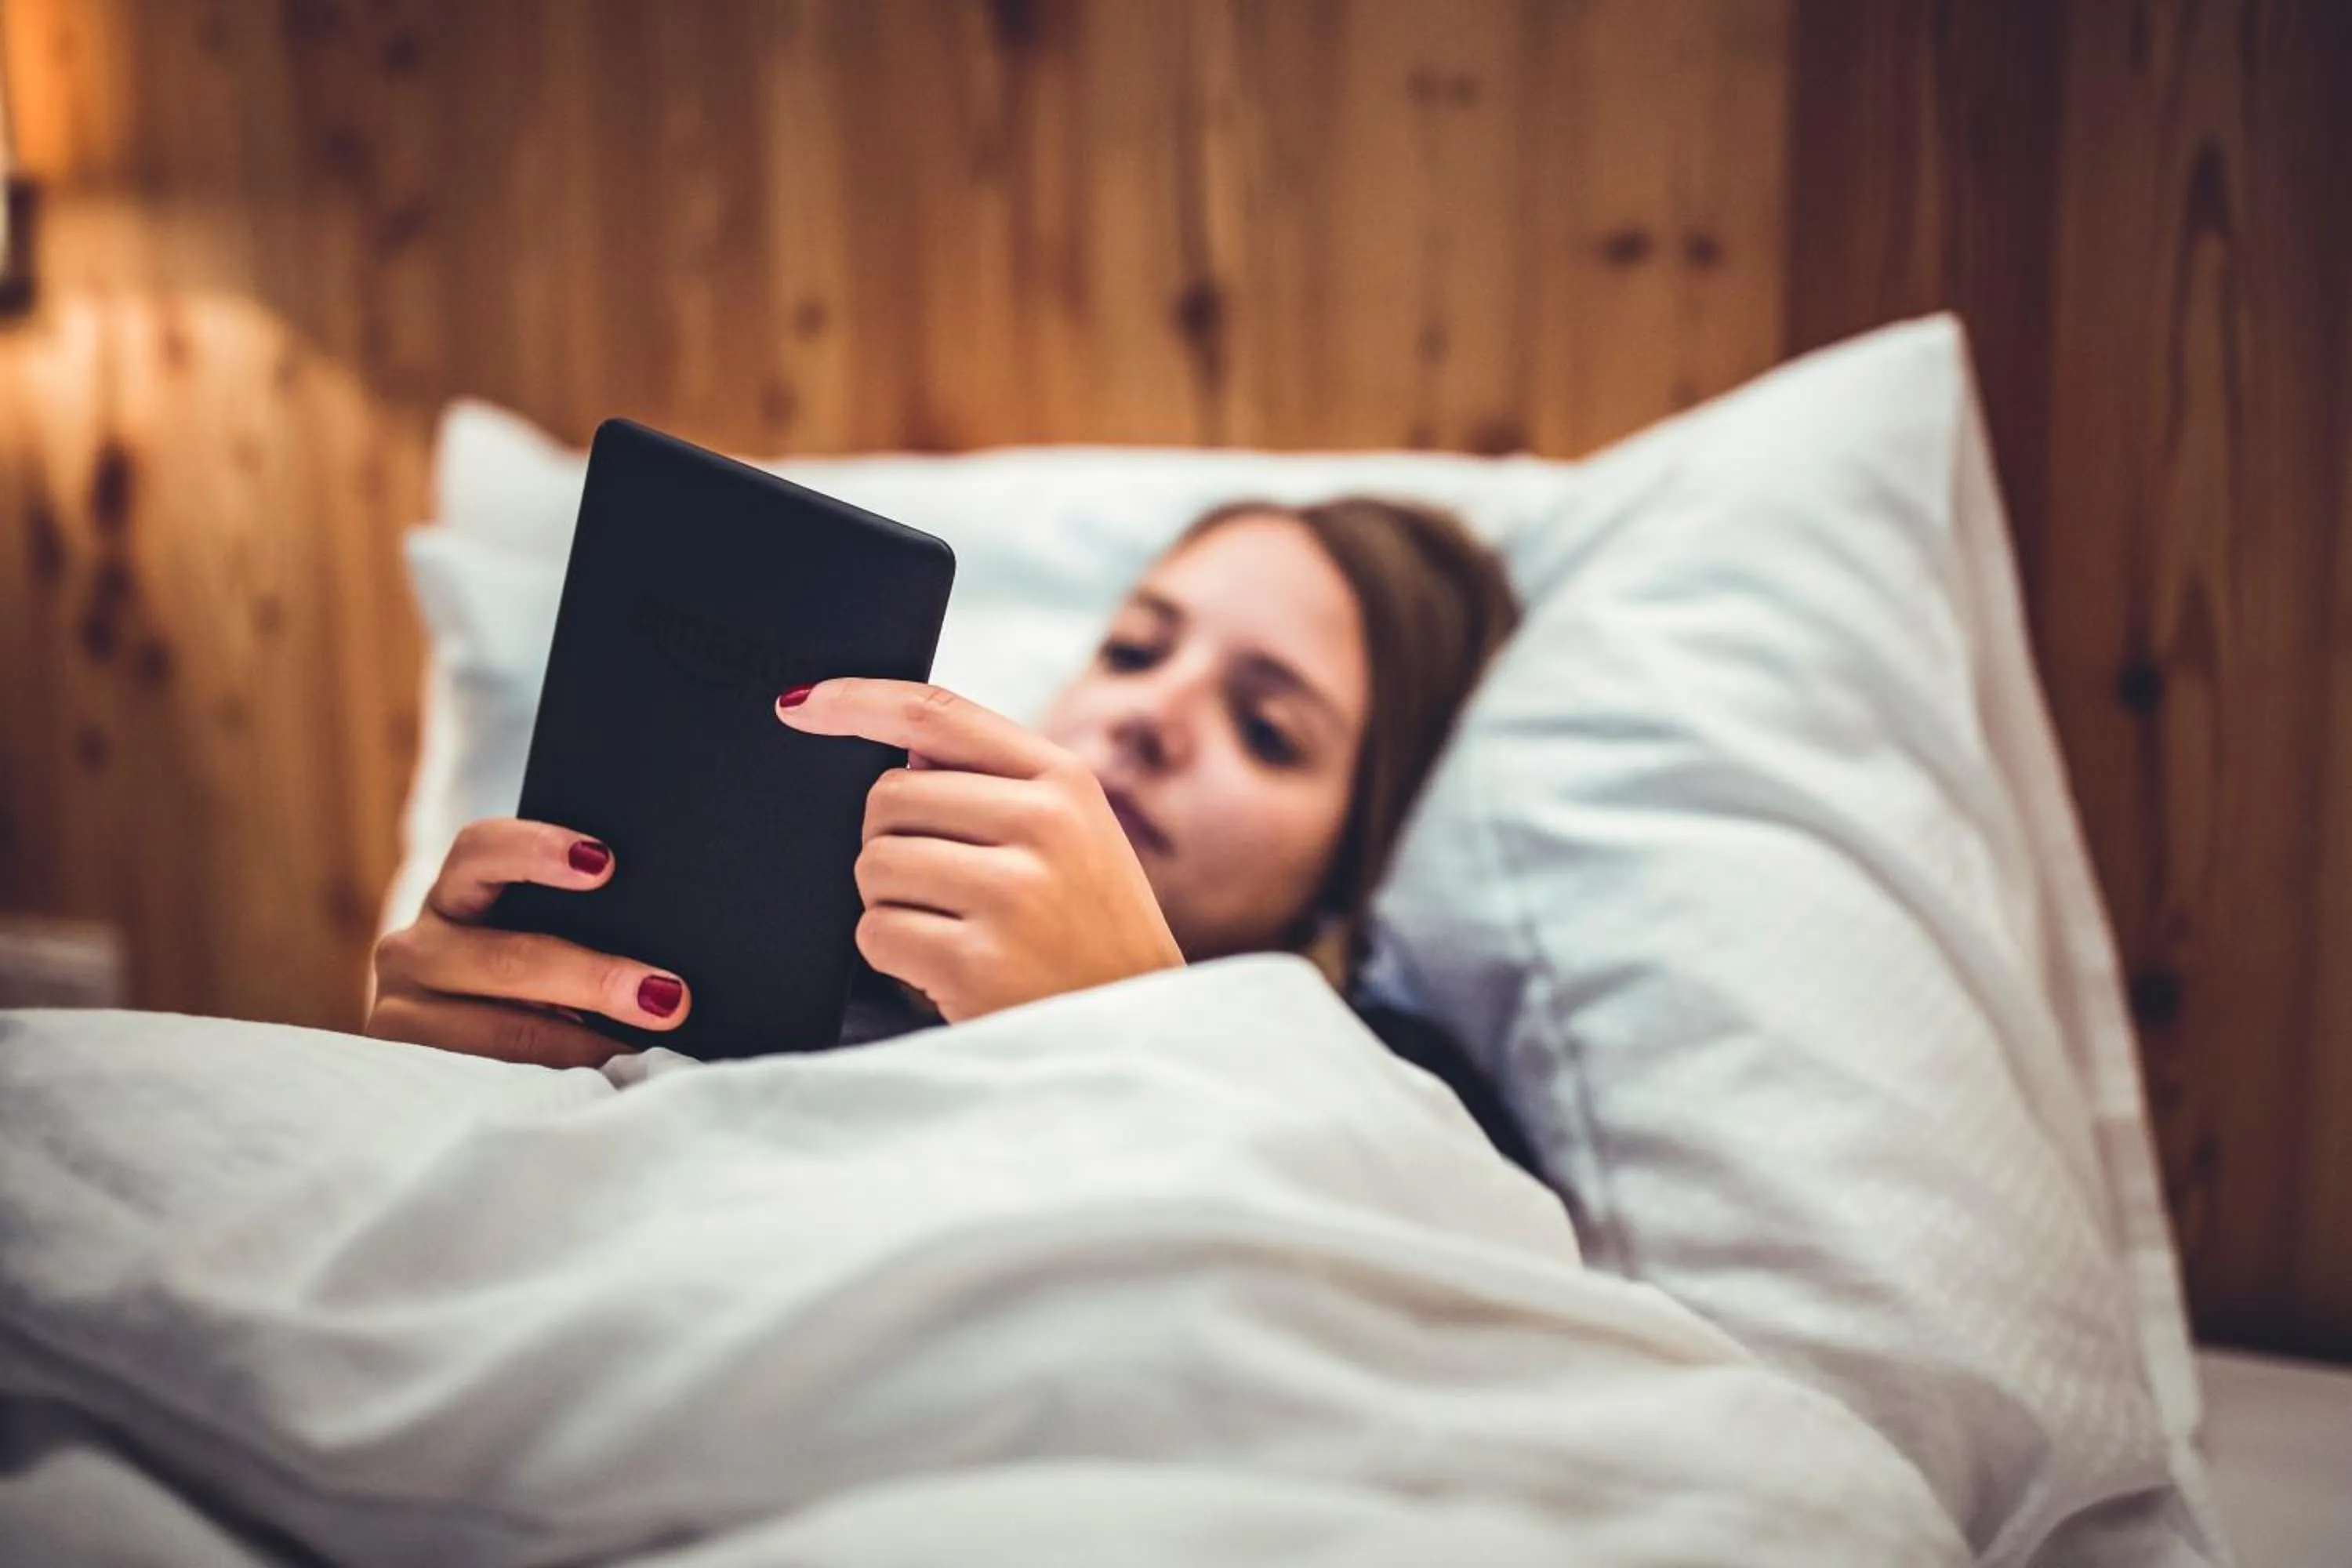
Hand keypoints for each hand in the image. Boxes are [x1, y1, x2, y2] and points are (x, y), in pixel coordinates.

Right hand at [367, 817, 691, 1065]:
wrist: (432, 1052)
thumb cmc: (516, 981)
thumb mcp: (529, 940)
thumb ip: (573, 927)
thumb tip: (659, 959)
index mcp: (453, 896)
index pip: (481, 851)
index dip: (538, 850)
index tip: (603, 862)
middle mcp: (414, 950)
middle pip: (507, 958)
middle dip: (594, 978)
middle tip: (667, 995)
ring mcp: (403, 1014)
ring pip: (504, 1033)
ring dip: (584, 1045)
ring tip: (644, 1053)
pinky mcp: (411, 1072)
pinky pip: (492, 1081)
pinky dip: (555, 1080)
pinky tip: (601, 1080)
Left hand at [778, 679, 1184, 1022]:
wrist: (1137, 1024)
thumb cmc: (1091, 924)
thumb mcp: (1075, 831)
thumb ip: (997, 781)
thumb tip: (902, 748)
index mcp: (1063, 781)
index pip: (937, 714)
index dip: (856, 701)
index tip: (797, 705)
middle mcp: (1041, 827)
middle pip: (888, 798)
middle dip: (893, 841)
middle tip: (944, 883)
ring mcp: (1010, 896)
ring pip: (874, 866)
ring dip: (891, 901)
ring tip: (954, 927)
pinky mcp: (975, 964)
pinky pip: (877, 933)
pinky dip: (893, 953)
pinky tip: (946, 967)